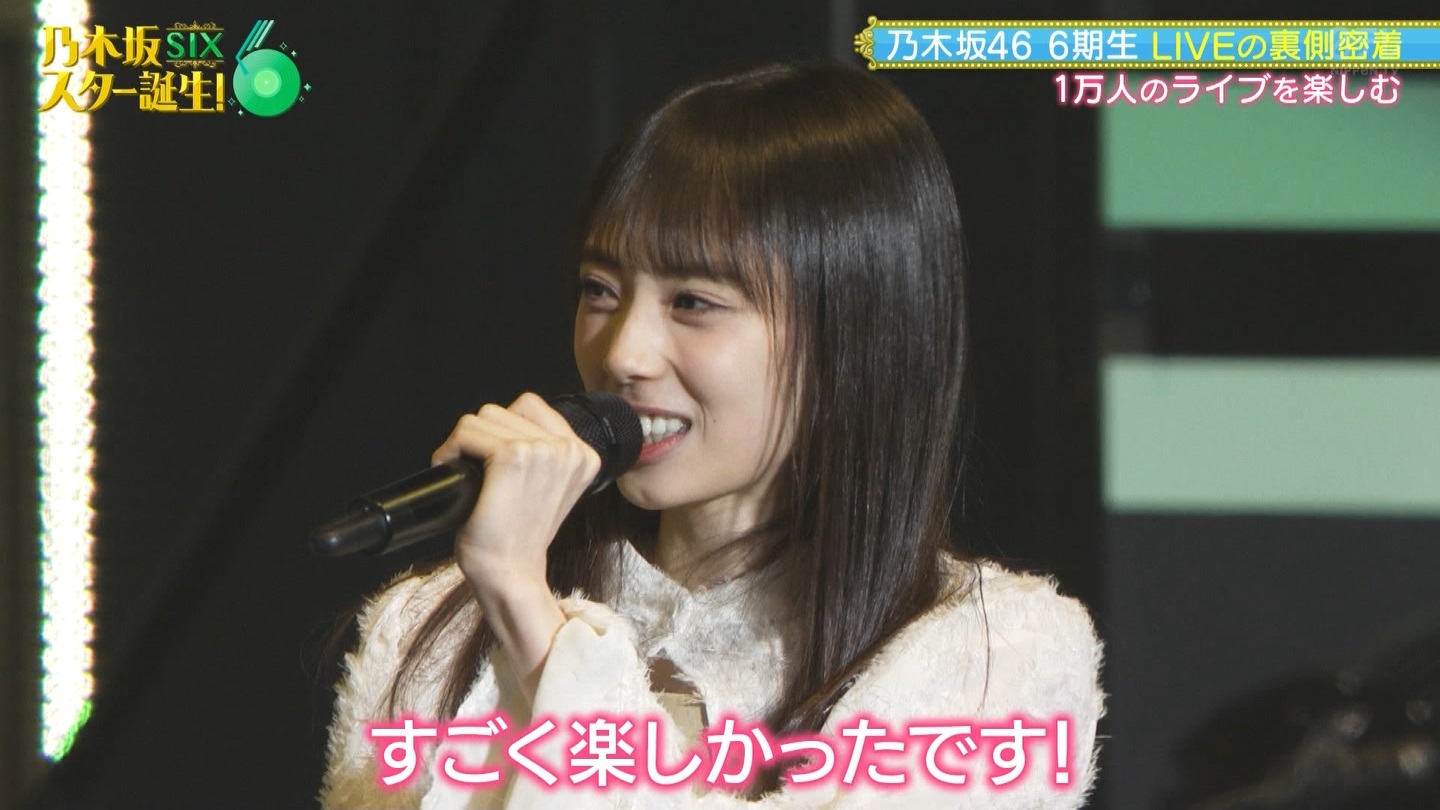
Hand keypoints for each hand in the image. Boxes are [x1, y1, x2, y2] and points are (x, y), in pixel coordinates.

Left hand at [430, 392, 601, 592]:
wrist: (510, 573)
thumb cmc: (519, 536)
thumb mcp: (549, 488)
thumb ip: (545, 454)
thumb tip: (508, 423)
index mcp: (583, 455)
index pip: (531, 406)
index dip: (503, 430)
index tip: (495, 463)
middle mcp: (568, 449)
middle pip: (503, 410)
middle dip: (481, 438)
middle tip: (475, 470)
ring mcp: (543, 450)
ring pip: (482, 417)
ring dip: (464, 443)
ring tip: (467, 472)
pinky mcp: (514, 456)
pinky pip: (467, 432)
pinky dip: (450, 451)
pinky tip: (453, 471)